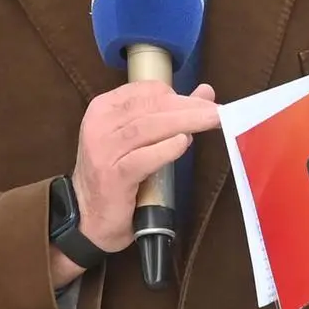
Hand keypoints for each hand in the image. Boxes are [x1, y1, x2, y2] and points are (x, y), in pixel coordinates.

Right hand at [62, 79, 222, 279]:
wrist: (90, 217)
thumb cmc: (117, 175)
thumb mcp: (141, 140)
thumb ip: (170, 114)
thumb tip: (206, 93)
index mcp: (104, 108)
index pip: (146, 91)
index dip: (179, 95)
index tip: (204, 104)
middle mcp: (100, 124)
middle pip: (150, 107)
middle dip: (188, 107)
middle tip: (218, 111)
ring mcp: (103, 150)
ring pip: (148, 128)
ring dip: (184, 122)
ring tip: (212, 122)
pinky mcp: (112, 176)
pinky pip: (143, 158)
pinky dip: (165, 149)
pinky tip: (184, 143)